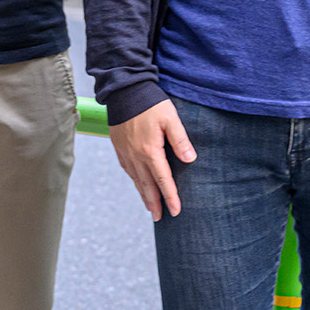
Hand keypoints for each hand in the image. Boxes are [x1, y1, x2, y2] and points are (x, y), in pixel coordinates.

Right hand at [111, 99, 194, 220]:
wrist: (124, 92)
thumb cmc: (151, 103)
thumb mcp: (171, 118)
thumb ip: (180, 140)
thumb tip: (190, 160)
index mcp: (150, 151)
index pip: (163, 180)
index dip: (170, 196)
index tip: (176, 211)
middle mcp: (136, 156)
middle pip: (148, 186)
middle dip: (156, 203)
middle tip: (162, 218)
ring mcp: (126, 153)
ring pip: (136, 181)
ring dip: (144, 196)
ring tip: (151, 209)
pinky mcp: (119, 148)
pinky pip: (128, 171)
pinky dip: (135, 182)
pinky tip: (139, 185)